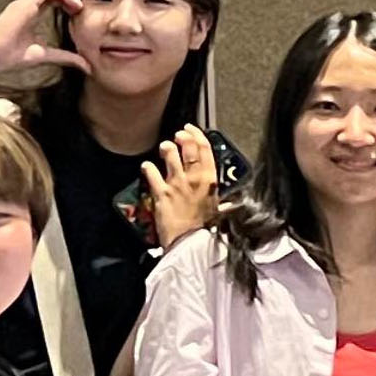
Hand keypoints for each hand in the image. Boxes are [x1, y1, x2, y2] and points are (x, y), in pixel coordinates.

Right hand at [0, 0, 87, 77]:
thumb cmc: (9, 56)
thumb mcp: (45, 55)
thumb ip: (65, 57)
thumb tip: (86, 66)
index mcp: (31, 13)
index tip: (79, 12)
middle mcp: (27, 5)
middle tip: (81, 8)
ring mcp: (24, 3)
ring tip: (79, 5)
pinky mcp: (22, 5)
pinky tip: (74, 6)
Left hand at [141, 124, 220, 248]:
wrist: (191, 246)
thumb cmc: (207, 231)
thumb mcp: (219, 213)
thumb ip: (221, 204)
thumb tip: (229, 206)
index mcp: (211, 181)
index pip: (206, 151)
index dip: (198, 136)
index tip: (192, 130)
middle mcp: (195, 179)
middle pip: (189, 149)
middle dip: (183, 137)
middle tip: (179, 134)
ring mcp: (177, 185)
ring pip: (171, 156)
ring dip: (167, 148)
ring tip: (164, 147)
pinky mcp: (162, 193)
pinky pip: (152, 174)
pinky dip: (148, 168)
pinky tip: (146, 166)